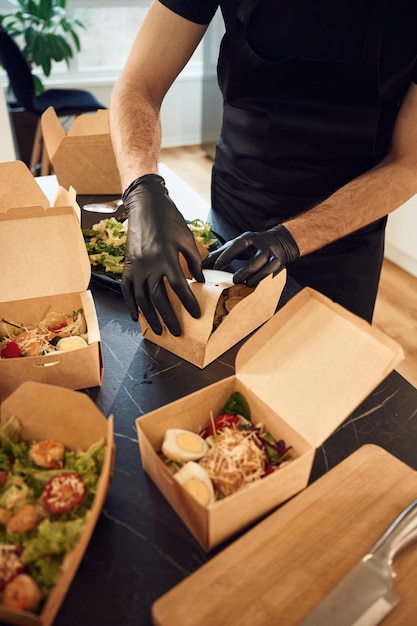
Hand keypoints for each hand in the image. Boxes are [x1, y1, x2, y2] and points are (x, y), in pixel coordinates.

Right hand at [121, 174, 203, 335]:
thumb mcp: (187, 238)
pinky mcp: (127, 265)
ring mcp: (135, 266)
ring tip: (160, 330)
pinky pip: (127, 289)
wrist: (145, 204)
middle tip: (177, 332)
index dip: (188, 303)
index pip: (179, 287)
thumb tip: (199, 281)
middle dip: (169, 317)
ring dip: (151, 317)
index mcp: (166, 258)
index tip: (196, 315)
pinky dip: (131, 305)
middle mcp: (149, 265)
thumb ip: (194, 261)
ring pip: (142, 298)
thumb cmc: (169, 219)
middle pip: (159, 298)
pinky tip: (137, 317)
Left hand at [202, 224, 299, 286]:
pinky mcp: (280, 264)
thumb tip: (201, 264)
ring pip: (267, 268)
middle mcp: (262, 246)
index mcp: (249, 239)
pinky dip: (266, 280)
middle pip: (256, 259)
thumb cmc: (252, 245)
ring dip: (257, 277)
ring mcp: (273, 255)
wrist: (280, 241)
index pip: (237, 246)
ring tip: (247, 284)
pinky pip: (274, 274)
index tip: (216, 267)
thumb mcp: (237, 245)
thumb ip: (221, 253)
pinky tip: (257, 286)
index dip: (226, 256)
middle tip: (235, 280)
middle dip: (246, 271)